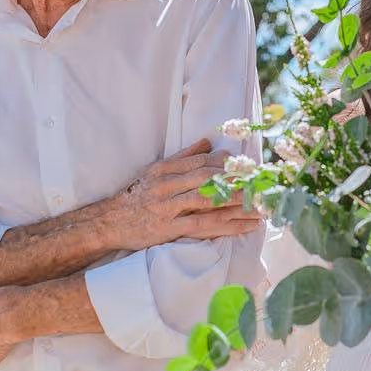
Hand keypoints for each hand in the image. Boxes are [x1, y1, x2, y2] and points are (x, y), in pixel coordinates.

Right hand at [114, 141, 262, 251]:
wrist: (110, 222)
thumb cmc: (135, 196)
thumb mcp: (155, 171)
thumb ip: (183, 157)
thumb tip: (208, 142)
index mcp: (164, 168)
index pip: (201, 161)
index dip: (227, 164)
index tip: (248, 166)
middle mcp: (166, 185)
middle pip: (208, 177)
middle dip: (236, 179)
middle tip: (260, 182)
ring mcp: (168, 207)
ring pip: (208, 200)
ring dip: (237, 201)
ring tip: (260, 202)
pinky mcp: (170, 228)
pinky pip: (204, 225)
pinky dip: (228, 224)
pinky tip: (246, 225)